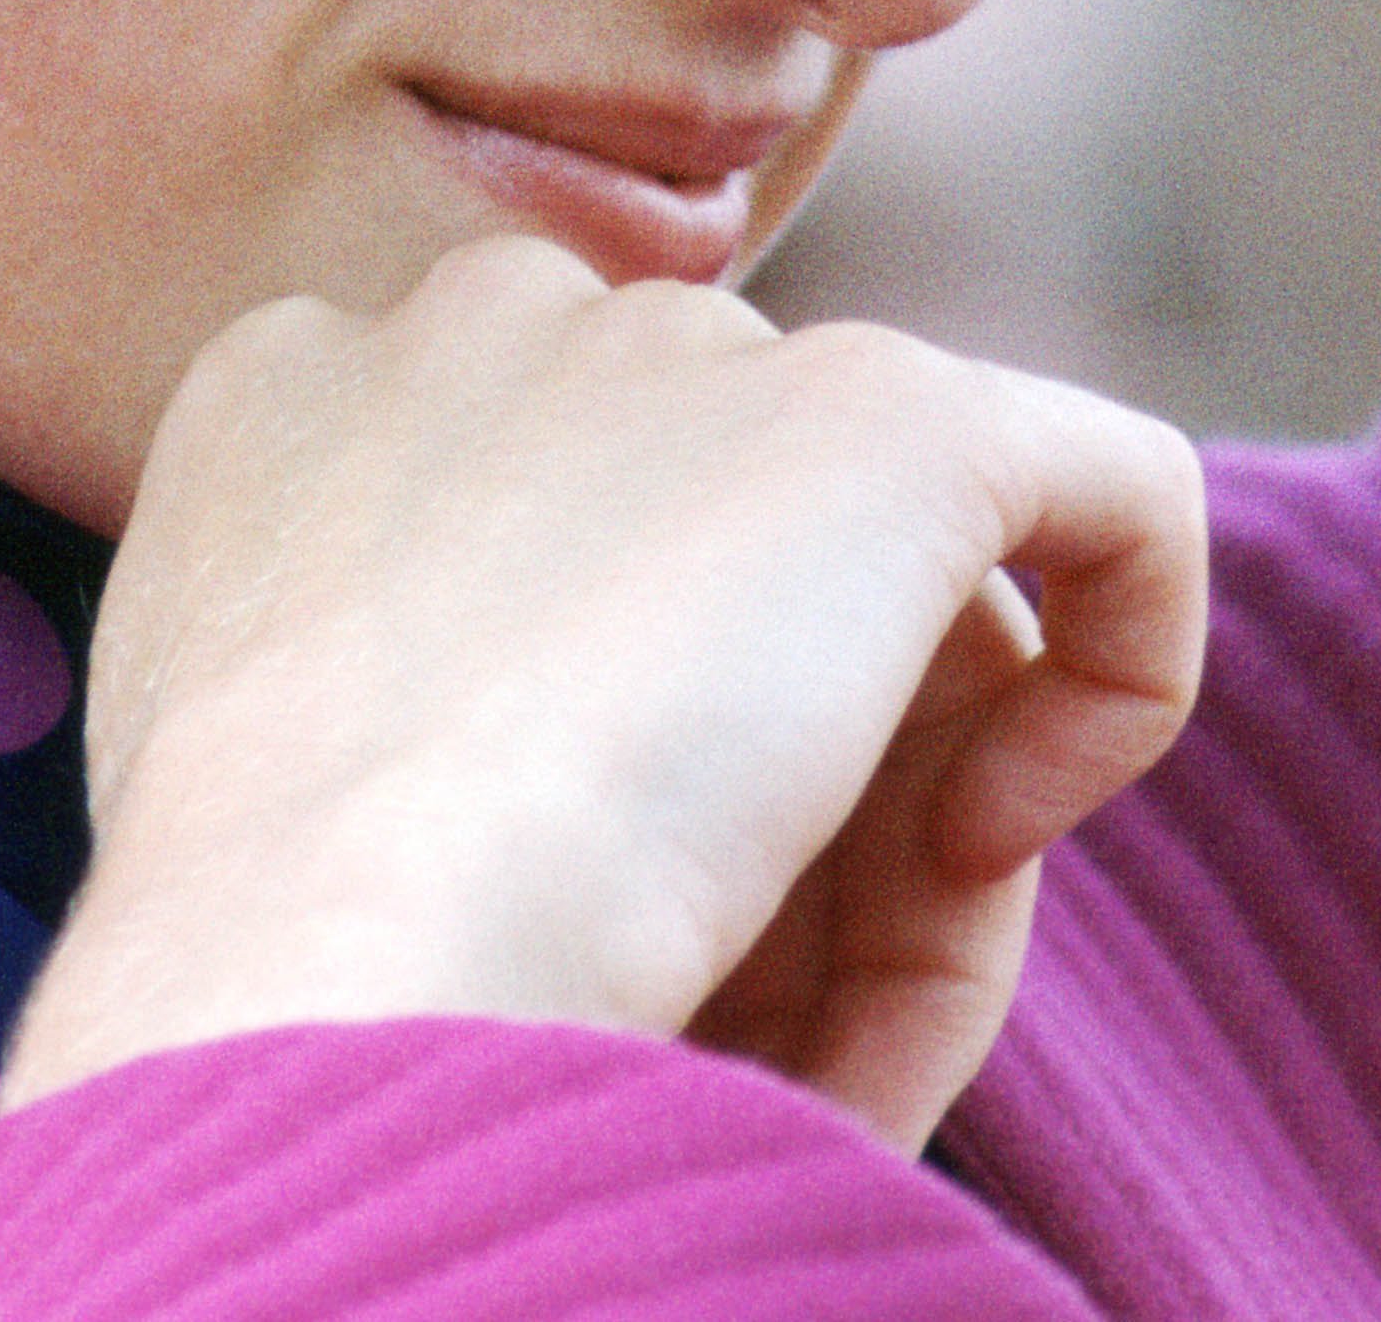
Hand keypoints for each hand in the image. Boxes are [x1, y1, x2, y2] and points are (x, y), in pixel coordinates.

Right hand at [0, 235, 1205, 1151]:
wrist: (323, 959)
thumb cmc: (271, 966)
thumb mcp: (265, 799)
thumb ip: (407, 693)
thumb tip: (609, 771)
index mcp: (298, 400)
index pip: (539, 537)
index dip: (593, 738)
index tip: (587, 924)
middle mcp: (485, 323)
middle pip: (721, 559)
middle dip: (758, 794)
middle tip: (730, 1024)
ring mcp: (687, 351)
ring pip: (892, 601)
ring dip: (888, 857)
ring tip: (828, 1056)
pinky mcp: (894, 415)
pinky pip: (1113, 503)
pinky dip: (1116, 684)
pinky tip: (1000, 846)